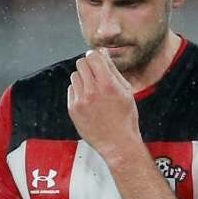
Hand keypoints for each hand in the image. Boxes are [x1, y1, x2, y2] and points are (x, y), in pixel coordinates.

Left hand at [66, 47, 142, 162]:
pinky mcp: (73, 109)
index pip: (93, 56)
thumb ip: (113, 71)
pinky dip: (78, 92)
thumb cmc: (126, 119)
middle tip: (95, 75)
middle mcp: (92, 91)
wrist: (118, 144)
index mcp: (107, 84)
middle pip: (81, 63)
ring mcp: (80, 101)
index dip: (95, 56)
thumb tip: (103, 55)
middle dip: (89, 66)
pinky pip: (71, 90)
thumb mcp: (126, 92)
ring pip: (74, 76)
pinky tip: (88, 101)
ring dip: (83, 79)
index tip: (97, 60)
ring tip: (93, 91)